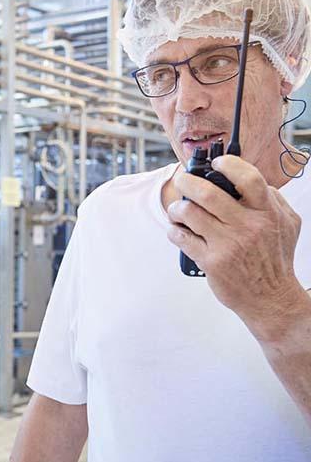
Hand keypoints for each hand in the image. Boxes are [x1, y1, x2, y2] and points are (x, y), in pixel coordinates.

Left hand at [166, 155, 307, 339]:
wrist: (272, 299)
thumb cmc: (275, 259)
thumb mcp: (286, 224)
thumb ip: (272, 198)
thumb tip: (247, 178)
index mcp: (266, 213)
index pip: (248, 178)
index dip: (229, 164)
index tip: (216, 163)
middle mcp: (247, 226)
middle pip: (207, 193)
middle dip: (187, 182)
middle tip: (182, 181)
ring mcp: (228, 245)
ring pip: (189, 213)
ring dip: (177, 208)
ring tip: (178, 210)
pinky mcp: (212, 262)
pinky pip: (182, 238)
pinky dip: (174, 230)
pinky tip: (178, 230)